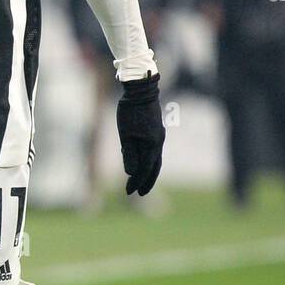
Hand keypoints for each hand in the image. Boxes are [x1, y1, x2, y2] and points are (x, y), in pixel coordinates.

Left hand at [116, 73, 163, 195]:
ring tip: (142, 181)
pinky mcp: (156, 130)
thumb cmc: (130, 112)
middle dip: (147, 181)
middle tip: (140, 193)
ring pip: (155, 159)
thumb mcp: (125, 135)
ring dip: (149, 171)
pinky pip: (154, 150)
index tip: (129, 192)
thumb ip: (128, 154)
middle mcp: (158, 142)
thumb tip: (131, 173)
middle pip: (154, 167)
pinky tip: (143, 162)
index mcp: (151, 145)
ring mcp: (159, 136)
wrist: (141, 90)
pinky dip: (150, 160)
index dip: (137, 182)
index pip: (145, 169)